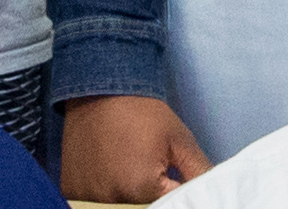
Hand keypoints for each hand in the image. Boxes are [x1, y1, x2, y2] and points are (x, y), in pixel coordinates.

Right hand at [59, 95, 212, 202]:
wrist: (99, 89)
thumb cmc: (142, 112)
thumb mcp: (180, 140)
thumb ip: (199, 172)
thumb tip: (215, 192)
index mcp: (143, 188)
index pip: (171, 205)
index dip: (175, 192)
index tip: (172, 177)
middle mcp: (113, 198)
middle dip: (152, 197)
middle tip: (148, 167)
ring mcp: (88, 196)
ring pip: (119, 206)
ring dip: (127, 196)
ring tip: (127, 167)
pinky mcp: (72, 190)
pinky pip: (93, 202)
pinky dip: (104, 193)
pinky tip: (108, 171)